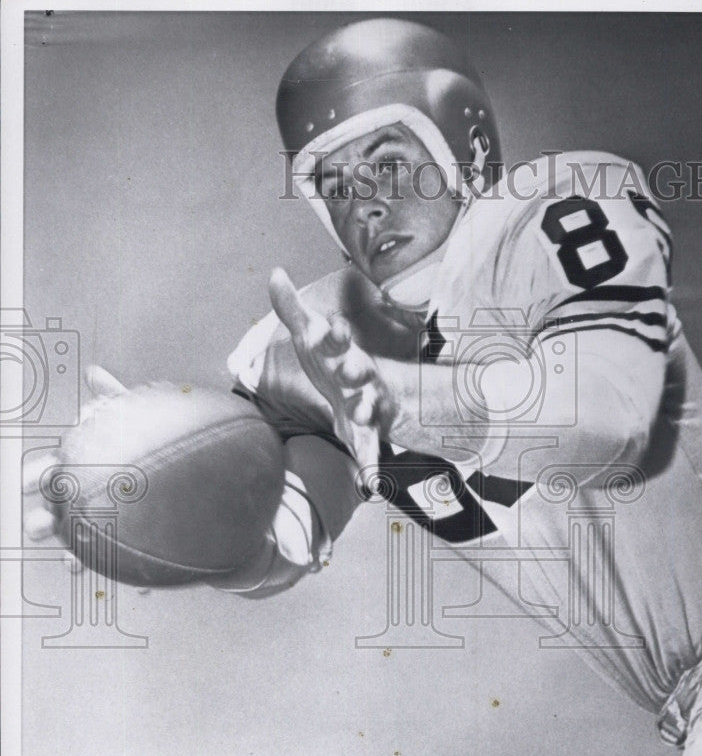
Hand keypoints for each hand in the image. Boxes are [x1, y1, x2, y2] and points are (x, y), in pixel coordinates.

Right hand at [23, 366, 149, 591]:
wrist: (196, 487)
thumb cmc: (155, 446)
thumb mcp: (140, 419)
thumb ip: (117, 400)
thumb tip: (94, 372)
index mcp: (86, 466)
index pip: (55, 470)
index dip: (38, 476)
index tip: (26, 483)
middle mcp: (93, 496)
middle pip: (61, 511)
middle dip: (43, 520)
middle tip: (38, 526)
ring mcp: (109, 521)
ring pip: (85, 540)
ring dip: (73, 554)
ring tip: (68, 562)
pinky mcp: (131, 542)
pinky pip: (122, 560)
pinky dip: (120, 569)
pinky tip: (126, 581)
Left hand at [268, 268, 395, 471]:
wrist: (366, 395)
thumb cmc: (332, 363)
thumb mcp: (312, 337)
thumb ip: (292, 309)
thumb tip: (275, 273)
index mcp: (342, 352)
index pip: (339, 338)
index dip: (335, 331)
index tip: (330, 325)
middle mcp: (358, 377)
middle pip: (359, 371)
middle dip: (355, 369)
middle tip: (349, 368)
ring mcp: (366, 406)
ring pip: (370, 408)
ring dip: (367, 410)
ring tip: (363, 415)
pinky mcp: (367, 435)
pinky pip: (371, 451)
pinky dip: (371, 466)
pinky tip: (370, 483)